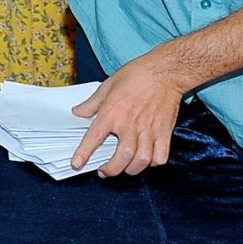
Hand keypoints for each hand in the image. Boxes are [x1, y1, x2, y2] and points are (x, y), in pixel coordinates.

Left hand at [69, 53, 185, 176]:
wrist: (165, 72)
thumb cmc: (136, 75)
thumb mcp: (107, 85)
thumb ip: (92, 103)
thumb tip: (78, 112)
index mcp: (112, 113)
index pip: (94, 138)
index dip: (84, 153)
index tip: (76, 165)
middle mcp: (130, 125)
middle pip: (122, 157)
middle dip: (112, 170)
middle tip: (104, 171)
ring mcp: (149, 130)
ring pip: (141, 160)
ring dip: (131, 169)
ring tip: (124, 168)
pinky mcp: (165, 132)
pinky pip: (160, 156)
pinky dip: (153, 163)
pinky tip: (146, 160)